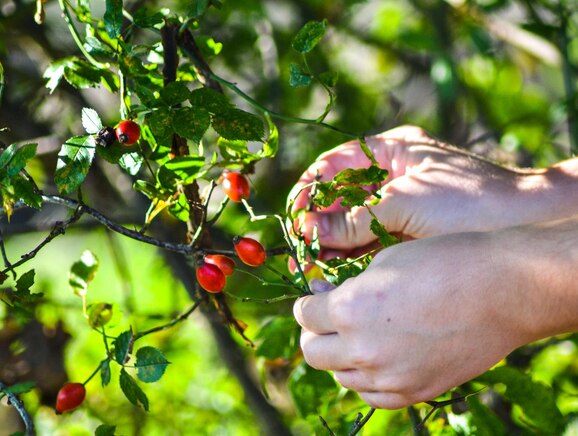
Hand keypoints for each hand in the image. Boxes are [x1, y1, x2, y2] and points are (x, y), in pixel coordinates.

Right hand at [289, 125, 549, 251]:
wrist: (526, 224)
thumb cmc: (469, 201)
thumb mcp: (404, 204)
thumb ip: (354, 219)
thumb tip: (309, 230)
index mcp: (391, 152)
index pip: (335, 163)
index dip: (311, 188)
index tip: (296, 214)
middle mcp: (392, 176)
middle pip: (341, 196)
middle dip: (319, 221)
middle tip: (300, 248)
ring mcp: (401, 205)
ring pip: (354, 222)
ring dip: (333, 243)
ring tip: (312, 266)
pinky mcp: (409, 233)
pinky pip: (371, 242)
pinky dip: (354, 257)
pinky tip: (336, 272)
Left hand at [294, 230, 539, 408]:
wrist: (503, 289)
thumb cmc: (445, 261)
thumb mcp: (385, 262)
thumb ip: (348, 288)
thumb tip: (326, 299)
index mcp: (350, 309)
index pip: (305, 315)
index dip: (308, 303)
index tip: (316, 297)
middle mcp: (364, 349)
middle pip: (313, 352)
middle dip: (314, 332)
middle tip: (328, 319)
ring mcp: (390, 376)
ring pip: (341, 376)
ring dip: (340, 356)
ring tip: (356, 336)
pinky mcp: (416, 391)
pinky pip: (373, 395)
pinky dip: (367, 378)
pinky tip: (378, 359)